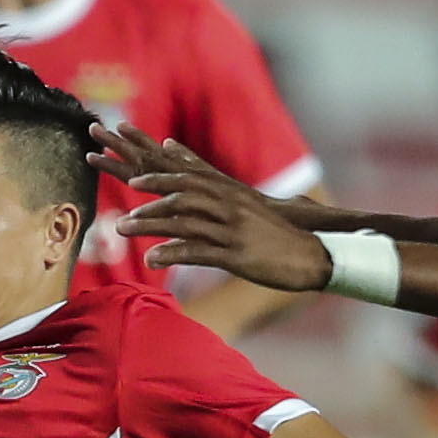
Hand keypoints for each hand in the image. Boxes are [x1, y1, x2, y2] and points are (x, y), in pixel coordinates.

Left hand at [99, 124, 334, 292]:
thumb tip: (215, 191)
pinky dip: (172, 254)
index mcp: (234, 194)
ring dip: (152, 226)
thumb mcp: (251, 208)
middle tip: (125, 207)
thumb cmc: (276, 234)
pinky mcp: (236, 256)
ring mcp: (233, 231)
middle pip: (185, 196)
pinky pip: (197, 252)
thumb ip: (224, 193)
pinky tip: (151, 260)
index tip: (135, 179)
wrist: (312, 256)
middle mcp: (231, 207)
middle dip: (152, 198)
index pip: (193, 179)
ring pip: (185, 223)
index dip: (162, 177)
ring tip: (125, 230)